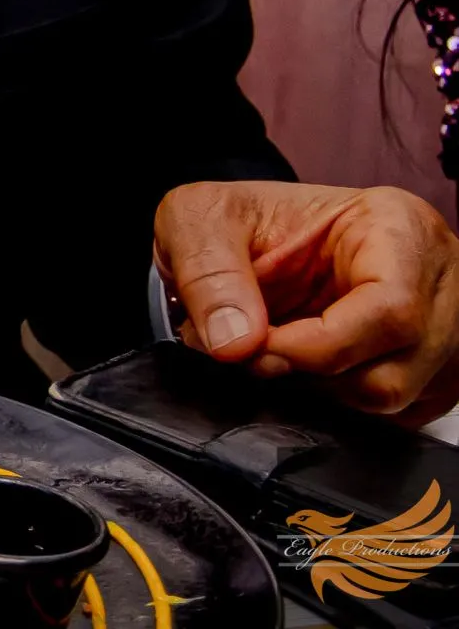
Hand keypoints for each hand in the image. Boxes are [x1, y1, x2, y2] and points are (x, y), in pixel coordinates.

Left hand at [156, 181, 458, 419]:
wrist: (248, 238)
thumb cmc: (240, 219)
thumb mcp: (203, 218)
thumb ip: (210, 271)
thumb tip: (234, 342)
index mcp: (398, 228)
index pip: (390, 308)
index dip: (318, 344)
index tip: (256, 346)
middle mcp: (435, 286)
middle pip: (394, 371)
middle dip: (310, 375)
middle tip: (252, 353)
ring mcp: (439, 337)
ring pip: (394, 403)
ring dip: (319, 392)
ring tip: (271, 353)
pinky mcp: (425, 378)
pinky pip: (393, 419)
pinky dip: (337, 403)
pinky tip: (301, 369)